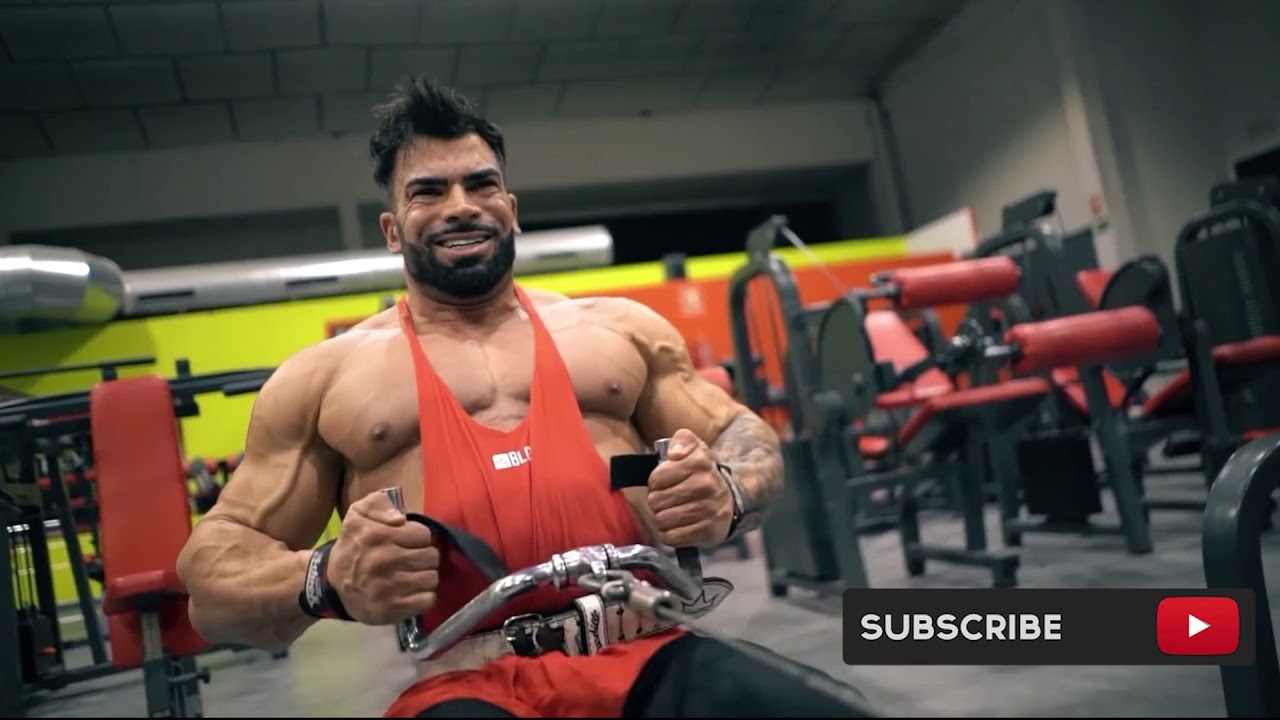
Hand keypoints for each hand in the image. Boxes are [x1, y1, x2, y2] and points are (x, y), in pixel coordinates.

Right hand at [326, 489, 439, 625]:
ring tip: (413, 575)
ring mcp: (387, 587)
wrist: (332, 584)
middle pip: (431, 557)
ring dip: (425, 577)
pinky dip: (424, 597)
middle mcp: (382, 560)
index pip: (423, 535)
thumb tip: (400, 518)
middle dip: (424, 557)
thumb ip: (378, 504)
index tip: (409, 543)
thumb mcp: (357, 514)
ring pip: (432, 578)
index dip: (419, 538)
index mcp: (376, 535)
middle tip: (413, 560)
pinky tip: (412, 592)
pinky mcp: (391, 609)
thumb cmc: (353, 546)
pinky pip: (427, 600)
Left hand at [647, 428, 733, 548]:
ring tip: (671, 512)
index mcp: (700, 462)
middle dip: (657, 501)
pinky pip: (671, 537)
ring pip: (662, 520)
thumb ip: (682, 440)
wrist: (732, 499)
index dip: (655, 482)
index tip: (664, 483)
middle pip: (656, 501)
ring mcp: (708, 510)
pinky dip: (668, 534)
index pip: (656, 479)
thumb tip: (674, 454)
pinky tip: (676, 525)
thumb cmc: (704, 474)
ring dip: (662, 517)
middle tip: (667, 499)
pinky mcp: (707, 532)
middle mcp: (706, 486)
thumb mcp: (695, 448)